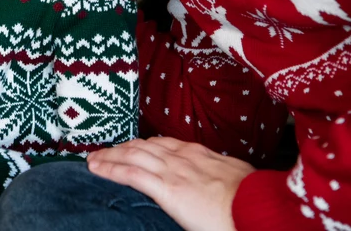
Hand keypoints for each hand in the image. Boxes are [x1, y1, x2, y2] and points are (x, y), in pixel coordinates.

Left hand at [87, 137, 253, 230]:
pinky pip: (131, 174)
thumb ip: (219, 177)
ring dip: (109, 156)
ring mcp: (174, 171)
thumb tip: (218, 185)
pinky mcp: (167, 188)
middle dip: (121, 148)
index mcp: (200, 155)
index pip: (164, 144)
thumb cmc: (253, 199)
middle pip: (143, 146)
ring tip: (93, 159)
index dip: (144, 145)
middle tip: (103, 151)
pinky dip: (110, 169)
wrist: (257, 207)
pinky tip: (97, 169)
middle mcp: (183, 157)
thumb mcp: (236, 179)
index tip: (133, 147)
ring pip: (132, 156)